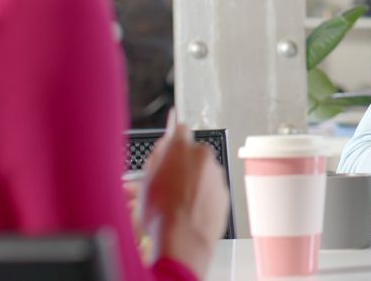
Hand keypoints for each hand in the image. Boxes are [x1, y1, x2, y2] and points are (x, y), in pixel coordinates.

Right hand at [139, 111, 229, 277]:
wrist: (183, 241)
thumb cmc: (162, 215)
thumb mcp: (146, 181)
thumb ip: (157, 157)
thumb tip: (163, 145)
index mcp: (183, 149)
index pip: (179, 130)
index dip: (172, 139)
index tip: (170, 144)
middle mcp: (204, 158)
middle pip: (191, 154)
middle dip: (180, 165)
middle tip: (166, 183)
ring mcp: (217, 176)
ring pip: (202, 173)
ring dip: (191, 182)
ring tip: (175, 203)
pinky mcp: (224, 194)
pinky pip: (211, 190)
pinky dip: (202, 196)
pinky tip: (188, 211)